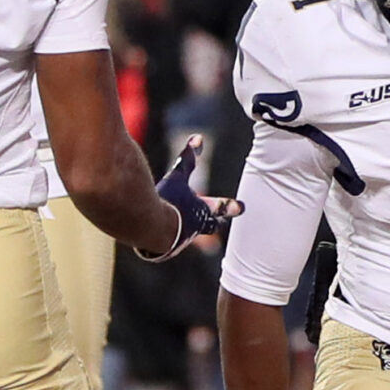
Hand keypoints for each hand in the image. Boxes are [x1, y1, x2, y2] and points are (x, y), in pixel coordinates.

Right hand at [144, 134, 240, 258]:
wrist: (148, 227)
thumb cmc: (167, 200)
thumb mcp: (178, 176)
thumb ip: (188, 158)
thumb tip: (198, 137)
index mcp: (200, 212)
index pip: (219, 207)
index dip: (229, 206)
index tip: (241, 207)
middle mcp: (193, 230)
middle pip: (208, 227)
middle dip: (213, 224)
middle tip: (218, 223)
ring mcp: (178, 243)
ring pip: (183, 237)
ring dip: (182, 231)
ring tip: (177, 227)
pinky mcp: (161, 251)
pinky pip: (164, 245)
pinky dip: (162, 239)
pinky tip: (154, 238)